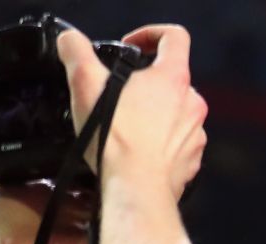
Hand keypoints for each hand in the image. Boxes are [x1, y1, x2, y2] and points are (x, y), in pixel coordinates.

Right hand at [58, 23, 207, 198]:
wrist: (136, 189)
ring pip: (174, 112)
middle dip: (144, 81)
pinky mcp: (191, 160)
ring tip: (124, 124)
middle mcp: (192, 105)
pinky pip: (176, 142)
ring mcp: (195, 134)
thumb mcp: (85, 83)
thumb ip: (76, 51)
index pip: (175, 37)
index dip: (151, 33)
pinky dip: (157, 141)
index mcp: (173, 79)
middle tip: (118, 93)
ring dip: (151, 113)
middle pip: (171, 78)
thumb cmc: (116, 140)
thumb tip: (70, 41)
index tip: (131, 45)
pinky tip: (135, 148)